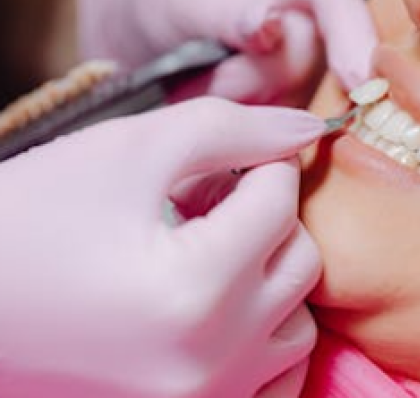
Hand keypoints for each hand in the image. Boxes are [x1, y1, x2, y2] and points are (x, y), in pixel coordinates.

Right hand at [0, 99, 323, 397]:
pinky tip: (220, 309)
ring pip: (297, 321)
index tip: (226, 162)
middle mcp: (210, 362)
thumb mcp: (126, 151)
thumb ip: (229, 129)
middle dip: (266, 218)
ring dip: (268, 277)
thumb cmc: (29, 220)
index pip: (281, 201)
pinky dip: (263, 337)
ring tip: (209, 255)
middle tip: (211, 204)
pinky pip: (275, 379)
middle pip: (300, 261)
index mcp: (194, 289)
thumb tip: (308, 129)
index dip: (260, 165)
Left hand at [79, 0, 376, 103]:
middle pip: (316, 59)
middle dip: (258, 78)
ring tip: (204, 81)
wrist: (144, 32)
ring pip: (301, 100)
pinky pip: (287, 126)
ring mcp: (312, 59)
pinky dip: (250, 123)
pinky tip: (223, 101)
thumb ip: (229, 10)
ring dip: (247, 104)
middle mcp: (318, 10)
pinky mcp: (300, 97)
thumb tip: (271, 25)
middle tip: (208, 75)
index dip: (353, 37)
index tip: (358, 80)